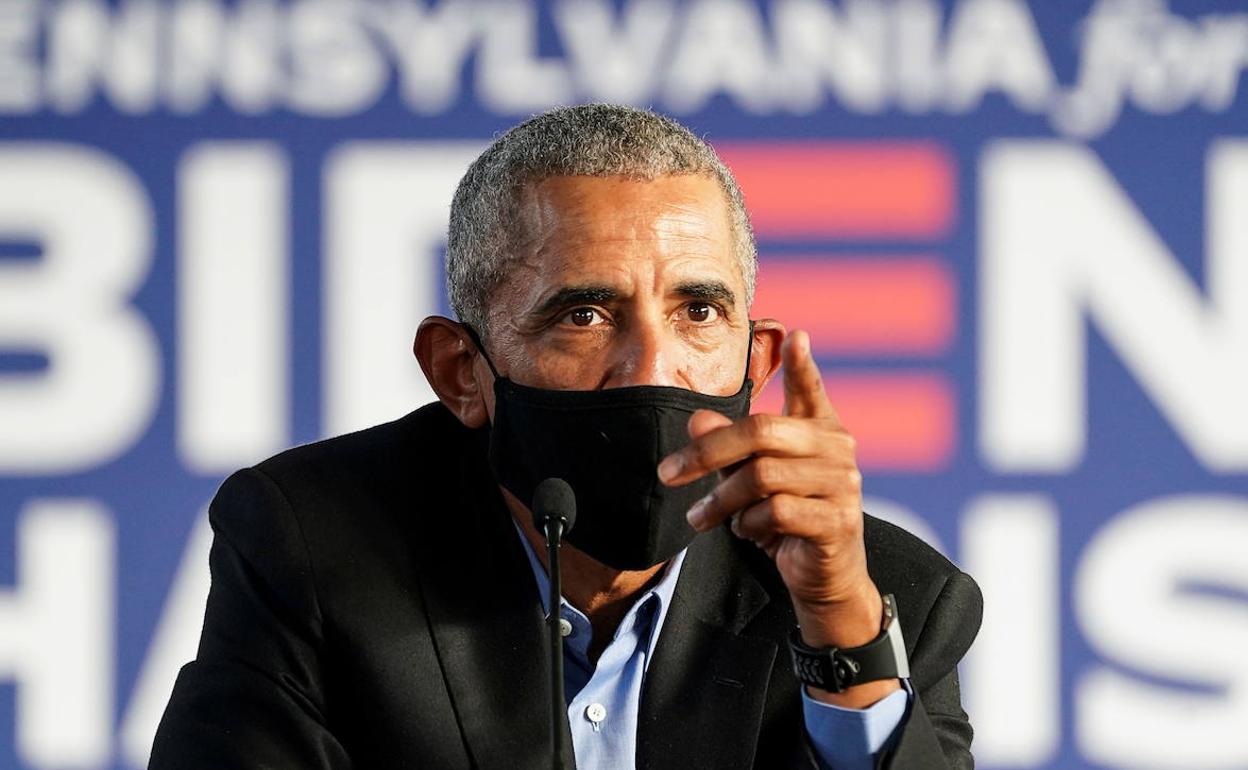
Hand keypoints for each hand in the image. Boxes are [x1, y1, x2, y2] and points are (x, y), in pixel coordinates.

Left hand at [657, 330, 898, 706]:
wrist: (824, 581)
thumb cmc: (789, 521)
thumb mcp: (753, 482)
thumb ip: (730, 449)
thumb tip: (697, 419)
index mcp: (821, 432)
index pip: (812, 391)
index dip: (804, 365)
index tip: (795, 334)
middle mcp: (837, 450)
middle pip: (761, 432)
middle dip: (707, 451)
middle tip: (668, 473)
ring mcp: (842, 485)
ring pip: (761, 477)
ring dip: (722, 500)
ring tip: (706, 517)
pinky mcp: (837, 521)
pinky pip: (775, 512)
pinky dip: (748, 524)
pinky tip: (748, 532)